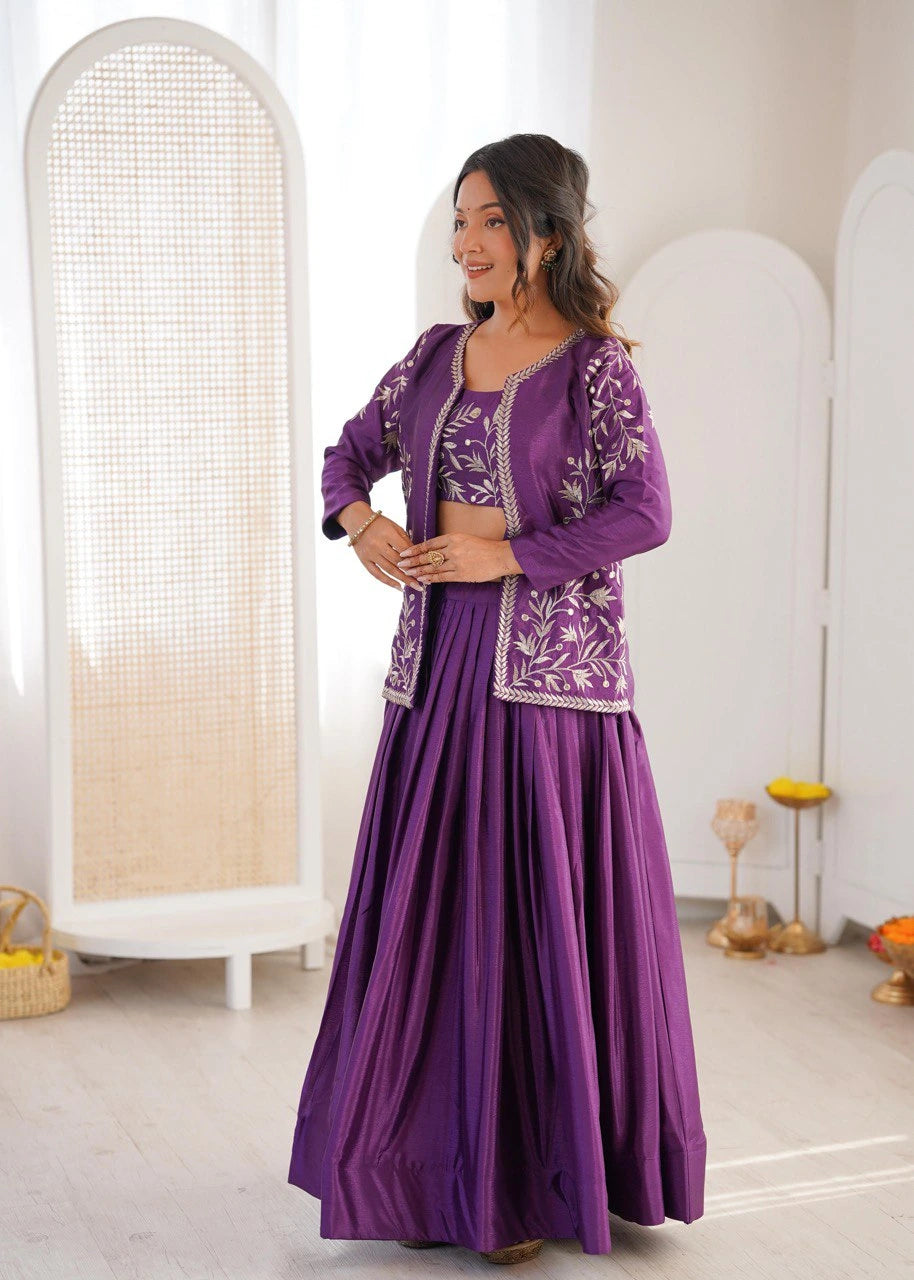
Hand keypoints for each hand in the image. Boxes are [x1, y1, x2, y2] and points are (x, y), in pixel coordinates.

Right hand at [348, 512, 424, 590]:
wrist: (357, 521)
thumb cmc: (380, 524)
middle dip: (411, 573)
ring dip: (403, 580)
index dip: (414, 559)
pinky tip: (399, 587)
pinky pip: (376, 574)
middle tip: (423, 581)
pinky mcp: (364, 560)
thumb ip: (405, 541)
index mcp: (387, 534)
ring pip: (389, 570)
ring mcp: (370, 554)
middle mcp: (377, 545)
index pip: (404, 550)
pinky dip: (388, 582)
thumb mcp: (394, 527)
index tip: (424, 568)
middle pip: (397, 562)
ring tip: (415, 587)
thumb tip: (416, 556)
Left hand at [396, 532, 521, 584]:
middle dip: (412, 561)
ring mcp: (457, 562)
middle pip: (428, 556)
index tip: (405, 552)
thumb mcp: (465, 538)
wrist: (500, 556)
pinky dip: (431, 578)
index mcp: (453, 538)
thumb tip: (434, 549)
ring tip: (408, 573)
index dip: (415, 549)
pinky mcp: (462, 575)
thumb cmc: (484, 547)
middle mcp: (453, 549)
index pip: (429, 544)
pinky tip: (422, 579)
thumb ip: (450, 543)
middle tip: (400, 564)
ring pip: (433, 567)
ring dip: (418, 571)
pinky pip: (442, 577)